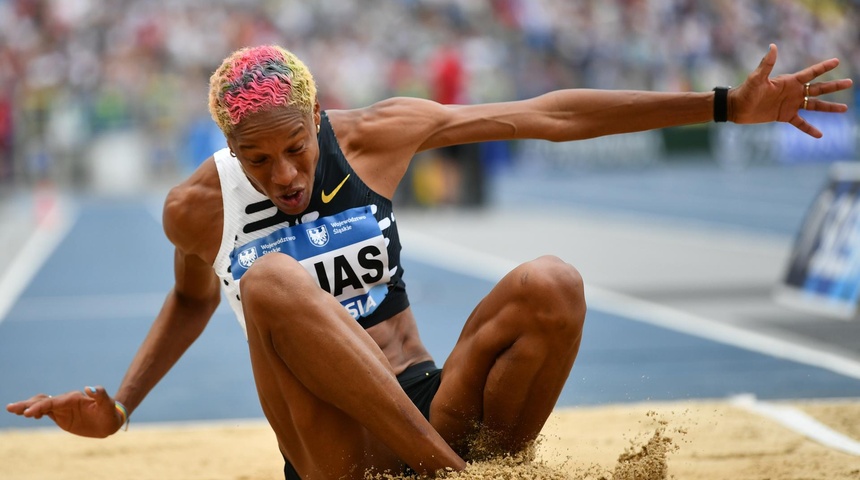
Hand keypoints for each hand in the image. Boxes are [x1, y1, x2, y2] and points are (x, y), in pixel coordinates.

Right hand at [6, 386, 123, 437]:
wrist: (111, 420)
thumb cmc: (110, 412)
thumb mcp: (108, 405)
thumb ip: (101, 395)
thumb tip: (89, 387)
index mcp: (74, 398)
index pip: (53, 402)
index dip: (40, 407)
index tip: (28, 414)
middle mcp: (65, 401)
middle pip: (43, 401)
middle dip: (27, 404)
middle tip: (11, 408)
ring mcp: (62, 408)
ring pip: (41, 405)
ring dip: (27, 407)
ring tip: (13, 409)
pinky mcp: (61, 416)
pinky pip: (45, 412)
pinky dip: (35, 412)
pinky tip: (28, 415)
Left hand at [729, 43, 853, 137]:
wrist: (736, 108)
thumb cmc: (745, 91)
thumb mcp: (756, 79)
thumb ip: (766, 64)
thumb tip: (773, 47)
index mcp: (788, 82)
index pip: (810, 73)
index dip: (823, 67)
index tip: (837, 61)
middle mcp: (793, 92)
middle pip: (818, 89)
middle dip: (834, 86)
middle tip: (849, 83)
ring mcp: (790, 104)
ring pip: (814, 106)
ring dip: (829, 107)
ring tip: (844, 109)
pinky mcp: (784, 116)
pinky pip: (800, 123)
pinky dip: (809, 129)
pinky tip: (820, 135)